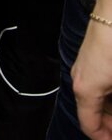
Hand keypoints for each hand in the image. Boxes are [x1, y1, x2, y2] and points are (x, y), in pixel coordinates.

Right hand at [72, 18, 111, 138]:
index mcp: (86, 90)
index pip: (89, 126)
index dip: (103, 138)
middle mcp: (80, 79)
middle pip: (92, 112)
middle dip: (109, 123)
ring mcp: (84, 66)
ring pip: (96, 97)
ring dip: (111, 108)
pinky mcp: (92, 57)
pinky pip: (99, 84)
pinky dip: (109, 94)